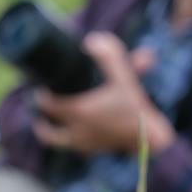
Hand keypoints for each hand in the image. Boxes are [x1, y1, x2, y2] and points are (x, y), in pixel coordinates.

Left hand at [32, 32, 175, 154]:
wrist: (151, 139)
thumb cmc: (135, 107)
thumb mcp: (124, 77)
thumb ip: (110, 57)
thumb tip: (93, 40)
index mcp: (78, 112)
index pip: (47, 106)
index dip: (41, 96)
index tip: (41, 87)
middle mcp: (77, 132)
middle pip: (46, 131)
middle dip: (40, 119)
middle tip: (39, 107)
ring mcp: (84, 145)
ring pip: (57, 143)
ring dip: (50, 132)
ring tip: (46, 122)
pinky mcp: (94, 151)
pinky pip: (73, 147)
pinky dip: (68, 139)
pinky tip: (71, 130)